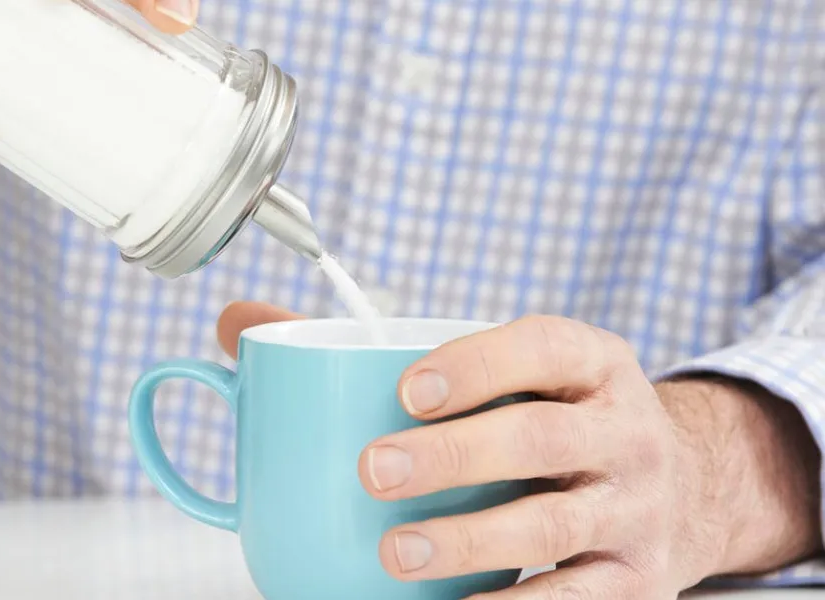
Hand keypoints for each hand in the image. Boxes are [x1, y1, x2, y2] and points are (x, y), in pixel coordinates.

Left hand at [216, 302, 821, 597]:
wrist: (683, 490)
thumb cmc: (547, 418)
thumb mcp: (500, 370)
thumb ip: (369, 346)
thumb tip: (236, 324)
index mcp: (588, 362)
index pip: (541, 346)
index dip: (477, 363)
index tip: (404, 388)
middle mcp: (624, 428)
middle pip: (540, 437)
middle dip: (455, 455)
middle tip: (373, 470)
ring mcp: (635, 506)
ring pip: (551, 524)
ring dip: (468, 541)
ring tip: (394, 552)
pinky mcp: (636, 578)